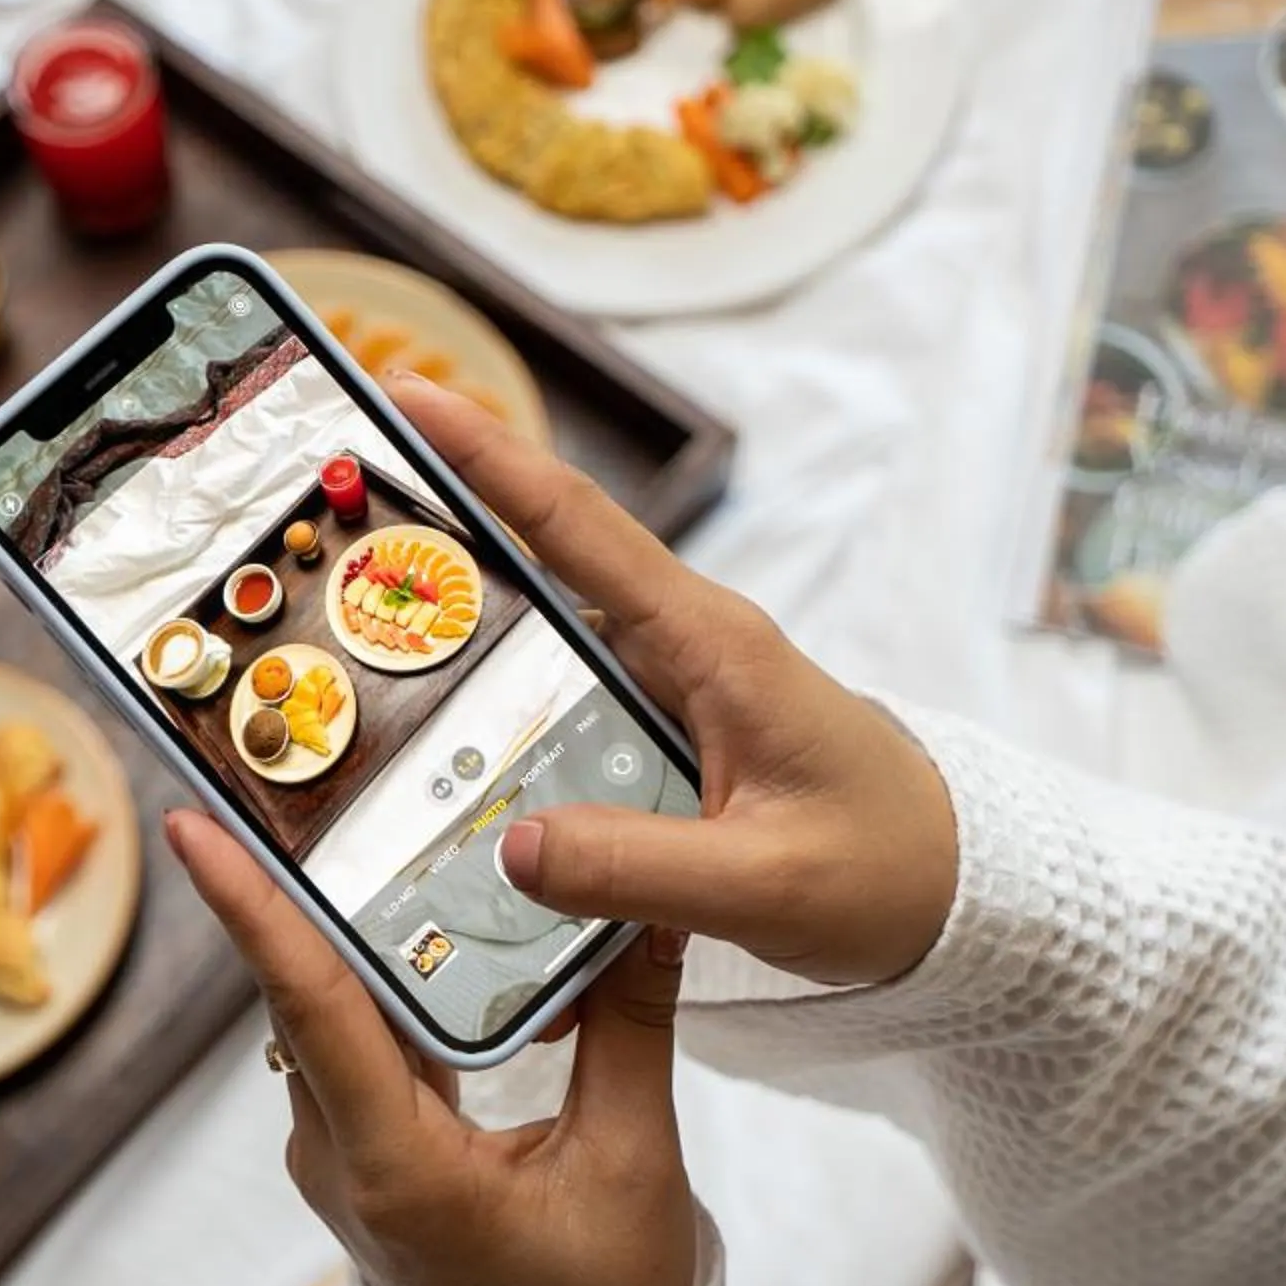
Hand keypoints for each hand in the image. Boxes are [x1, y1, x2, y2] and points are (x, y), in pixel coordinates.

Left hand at [169, 809, 699, 1285]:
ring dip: (343, 929)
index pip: (312, 1011)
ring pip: (323, 1018)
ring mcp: (338, 1163)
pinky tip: (418, 924)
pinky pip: (348, 1048)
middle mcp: (340, 1160)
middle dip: (295, 884)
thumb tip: (648, 908)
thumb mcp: (631, 1162)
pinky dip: (376, 982)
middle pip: (304, 995)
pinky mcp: (358, 1160)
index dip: (251, 912)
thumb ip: (630, 1026)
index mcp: (396, 1167)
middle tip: (296, 777)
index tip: (193, 832)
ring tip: (363, 826)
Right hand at [386, 376, 957, 986]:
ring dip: (453, 630)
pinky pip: (562, 707)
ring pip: (540, 641)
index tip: (406, 395)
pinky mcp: (665, 733)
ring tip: (344, 622)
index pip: (579, 527)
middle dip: (431, 529)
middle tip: (324, 506)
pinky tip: (432, 745)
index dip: (488, 458)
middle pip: (536, 563)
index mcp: (712, 644)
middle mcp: (683, 644)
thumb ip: (644, 869)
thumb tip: (515, 848)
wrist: (961, 890)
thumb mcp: (767, 884)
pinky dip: (495, 711)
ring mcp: (672, 686)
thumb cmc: (887, 870)